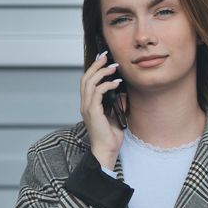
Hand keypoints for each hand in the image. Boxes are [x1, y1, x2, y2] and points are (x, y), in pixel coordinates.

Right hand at [79, 51, 126, 168]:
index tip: (103, 59)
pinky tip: (116, 83)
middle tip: (106, 57)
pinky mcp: (92, 111)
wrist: (107, 150)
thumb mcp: (115, 116)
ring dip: (102, 72)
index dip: (94, 69)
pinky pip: (97, 92)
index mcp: (88, 104)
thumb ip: (117, 104)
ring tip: (113, 67)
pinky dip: (107, 85)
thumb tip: (122, 93)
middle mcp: (85, 104)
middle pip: (86, 78)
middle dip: (96, 65)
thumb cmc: (110, 136)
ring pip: (90, 82)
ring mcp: (87, 107)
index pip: (87, 81)